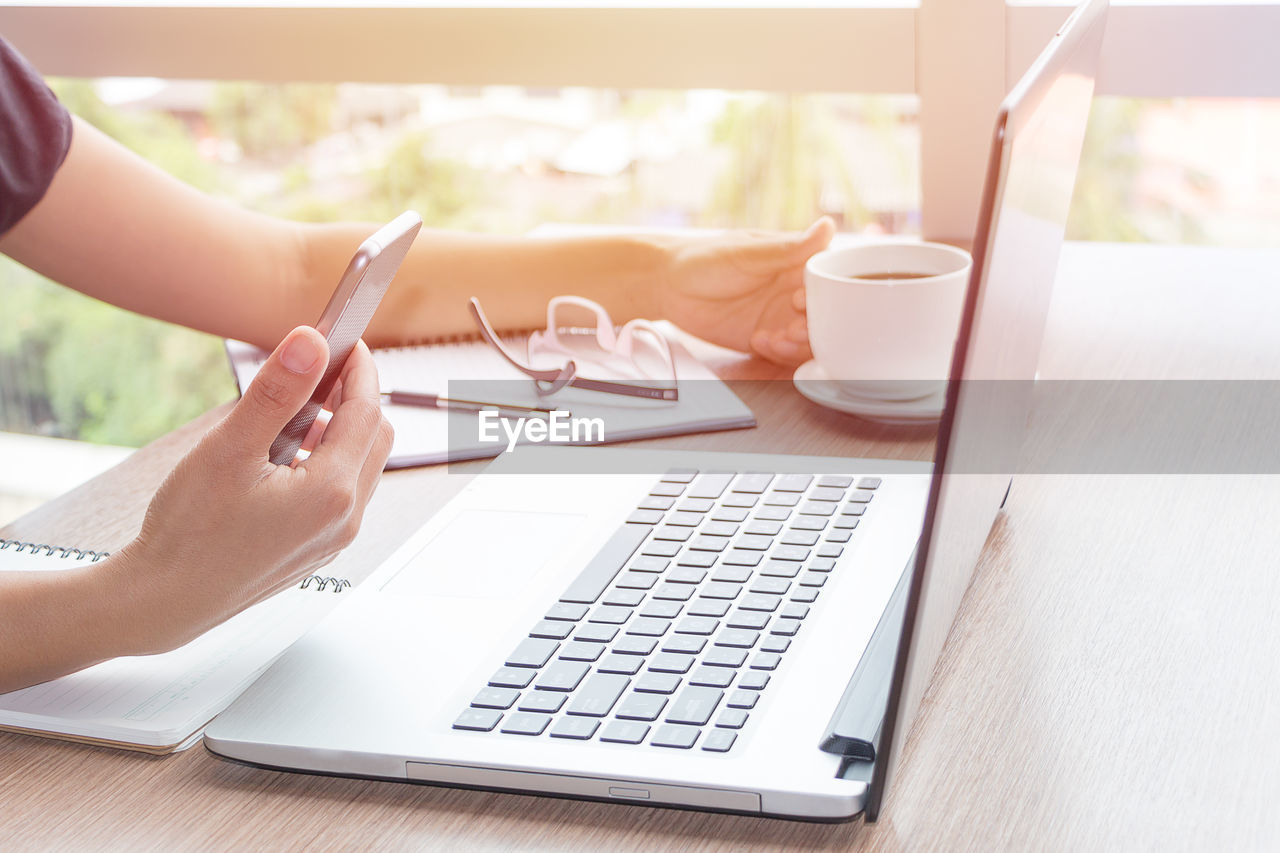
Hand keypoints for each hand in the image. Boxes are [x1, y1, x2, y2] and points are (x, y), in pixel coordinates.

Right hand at [107, 326, 392, 654]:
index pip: (368, 412)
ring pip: (361, 467)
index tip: (346, 342)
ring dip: (340, 432)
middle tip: (321, 371)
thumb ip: (276, 393)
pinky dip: (328, 463)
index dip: (359, 370)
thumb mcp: (230, 449)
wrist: (163, 600)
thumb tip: (309, 343)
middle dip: (355, 399)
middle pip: (375, 438)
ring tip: (297, 412)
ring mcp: (335, 539)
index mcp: (332, 492)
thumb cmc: (188, 531)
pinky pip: (342, 494)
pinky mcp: (318, 549)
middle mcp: (345, 519)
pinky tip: (287, 455)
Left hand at [660, 217, 834, 365]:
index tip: (801, 300)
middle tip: (793, 328)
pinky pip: (786, 354)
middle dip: (815, 327)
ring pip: (809, 340)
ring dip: (798, 345)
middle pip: (825, 316)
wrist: (668, 286)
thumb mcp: (748, 253)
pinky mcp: (766, 340)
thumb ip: (790, 249)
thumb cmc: (706, 259)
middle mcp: (794, 291)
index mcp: (797, 264)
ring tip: (776, 339)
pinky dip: (779, 354)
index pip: (828, 282)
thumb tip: (828, 226)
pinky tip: (758, 341)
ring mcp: (780, 317)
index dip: (825, 296)